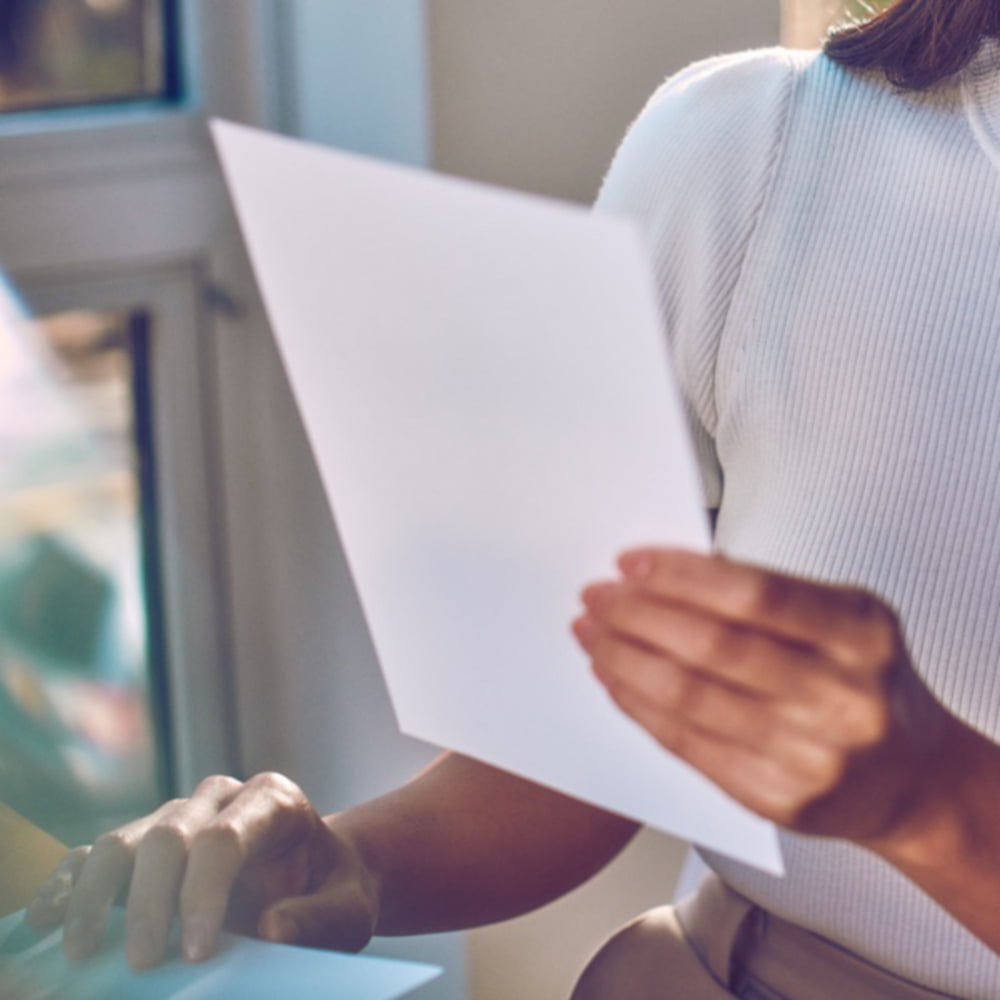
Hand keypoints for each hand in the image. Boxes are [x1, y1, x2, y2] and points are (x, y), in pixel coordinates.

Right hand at [25, 773, 378, 969]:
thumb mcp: (349, 908)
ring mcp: (180, 815)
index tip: (194, 954)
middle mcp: (221, 797)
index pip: (225, 837)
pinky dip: (69, 883)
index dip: (202, 893)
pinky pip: (98, 852)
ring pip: (124, 839)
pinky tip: (47, 918)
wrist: (319, 873)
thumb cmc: (334, 890)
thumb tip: (271, 929)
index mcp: (274, 801)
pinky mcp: (147, 842)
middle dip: (151, 901)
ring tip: (82, 951)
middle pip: (169, 835)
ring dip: (97, 894)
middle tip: (144, 964)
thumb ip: (319, 918)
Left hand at [572, 549, 961, 849]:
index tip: (630, 562)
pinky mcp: (778, 798)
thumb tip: (668, 571)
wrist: (909, 777)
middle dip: (639, 616)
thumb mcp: (843, 618)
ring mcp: (812, 756)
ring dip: (626, 660)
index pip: (755, 594)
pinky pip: (688, 745)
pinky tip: (615, 679)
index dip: (681, 575)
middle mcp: (842, 697)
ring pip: (691, 699)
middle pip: (714, 646)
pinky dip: (640, 706)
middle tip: (597, 597)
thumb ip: (768, 593)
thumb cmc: (862, 681)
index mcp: (860, 634)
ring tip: (593, 635)